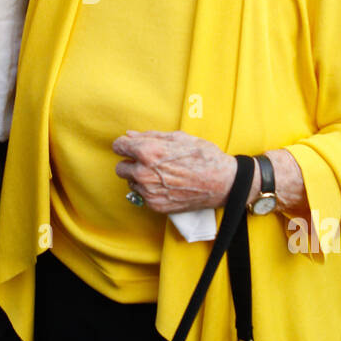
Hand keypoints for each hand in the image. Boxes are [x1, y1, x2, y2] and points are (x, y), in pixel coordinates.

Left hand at [113, 130, 236, 212]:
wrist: (223, 182)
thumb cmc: (203, 156)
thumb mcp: (178, 137)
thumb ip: (150, 136)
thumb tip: (130, 135)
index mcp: (148, 152)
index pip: (118, 146)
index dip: (126, 145)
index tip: (132, 147)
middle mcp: (144, 173)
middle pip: (120, 167)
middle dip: (131, 163)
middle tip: (149, 162)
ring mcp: (149, 192)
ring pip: (131, 183)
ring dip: (140, 178)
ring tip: (162, 174)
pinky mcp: (156, 206)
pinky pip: (142, 196)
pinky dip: (150, 191)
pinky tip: (167, 185)